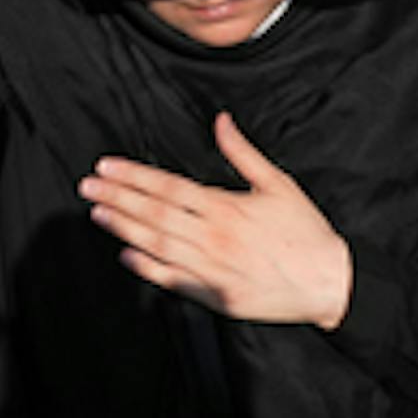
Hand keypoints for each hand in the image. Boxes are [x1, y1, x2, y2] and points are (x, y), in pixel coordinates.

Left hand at [80, 112, 352, 329]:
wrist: (329, 282)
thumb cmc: (305, 231)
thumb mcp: (278, 183)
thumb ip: (243, 153)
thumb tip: (220, 120)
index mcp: (226, 207)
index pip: (168, 187)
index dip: (134, 176)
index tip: (107, 167)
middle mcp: (214, 238)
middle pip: (154, 214)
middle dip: (118, 197)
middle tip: (88, 186)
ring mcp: (212, 270)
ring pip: (157, 246)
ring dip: (124, 229)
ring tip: (97, 213)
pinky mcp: (216, 296)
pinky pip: (174, 281)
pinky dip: (147, 269)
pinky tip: (126, 255)